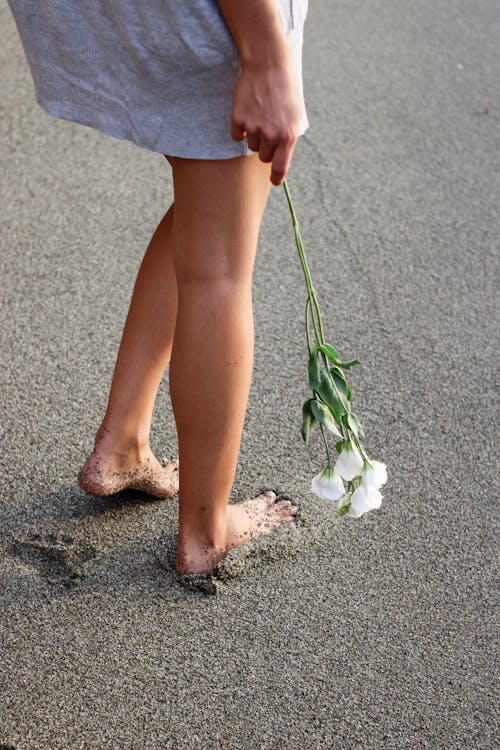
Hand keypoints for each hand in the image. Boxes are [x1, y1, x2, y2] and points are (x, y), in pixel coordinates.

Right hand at [230, 59, 303, 185]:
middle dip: (266, 148)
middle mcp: (271, 136)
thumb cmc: (286, 88)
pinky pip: (237, 135)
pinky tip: (248, 111)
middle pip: (264, 157)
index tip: (274, 181)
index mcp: (289, 136)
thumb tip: (281, 156)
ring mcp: (254, 129)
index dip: (276, 178)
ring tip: (260, 114)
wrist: (268, 63)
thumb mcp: (295, 114)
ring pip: (251, 146)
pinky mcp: (238, 120)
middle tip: (268, 128)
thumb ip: (288, 136)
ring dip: (254, 135)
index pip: (280, 168)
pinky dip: (240, 127)